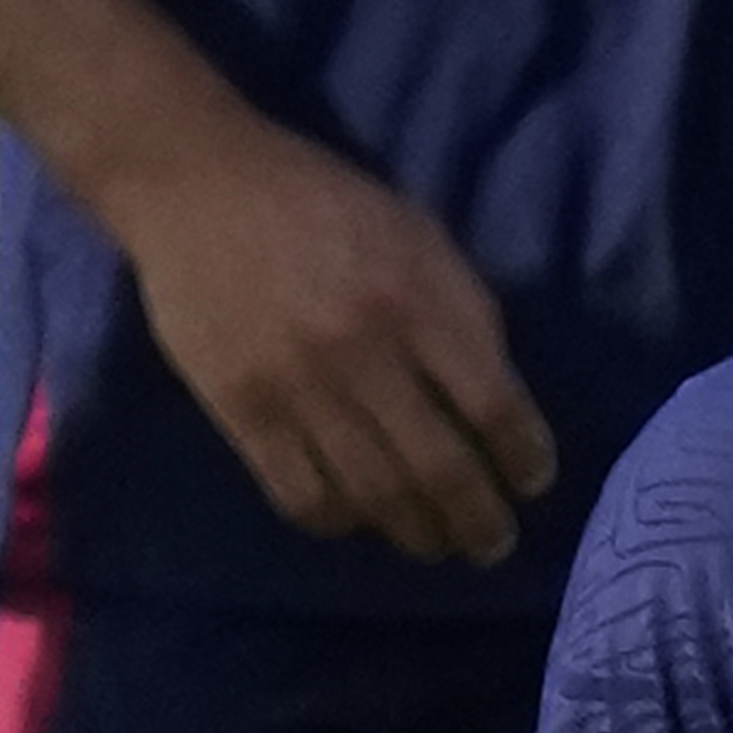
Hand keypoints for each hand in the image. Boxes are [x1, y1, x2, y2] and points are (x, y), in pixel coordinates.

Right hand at [99, 115, 554, 568]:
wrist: (200, 187)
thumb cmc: (322, 202)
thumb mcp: (415, 233)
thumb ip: (459, 311)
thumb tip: (492, 402)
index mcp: (416, 297)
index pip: (492, 403)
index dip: (522, 456)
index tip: (532, 481)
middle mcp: (362, 350)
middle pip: (439, 467)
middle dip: (477, 521)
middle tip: (491, 544)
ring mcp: (297, 387)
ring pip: (373, 495)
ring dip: (415, 534)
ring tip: (433, 545)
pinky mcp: (242, 411)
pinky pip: (301, 495)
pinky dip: (339, 521)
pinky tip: (356, 518)